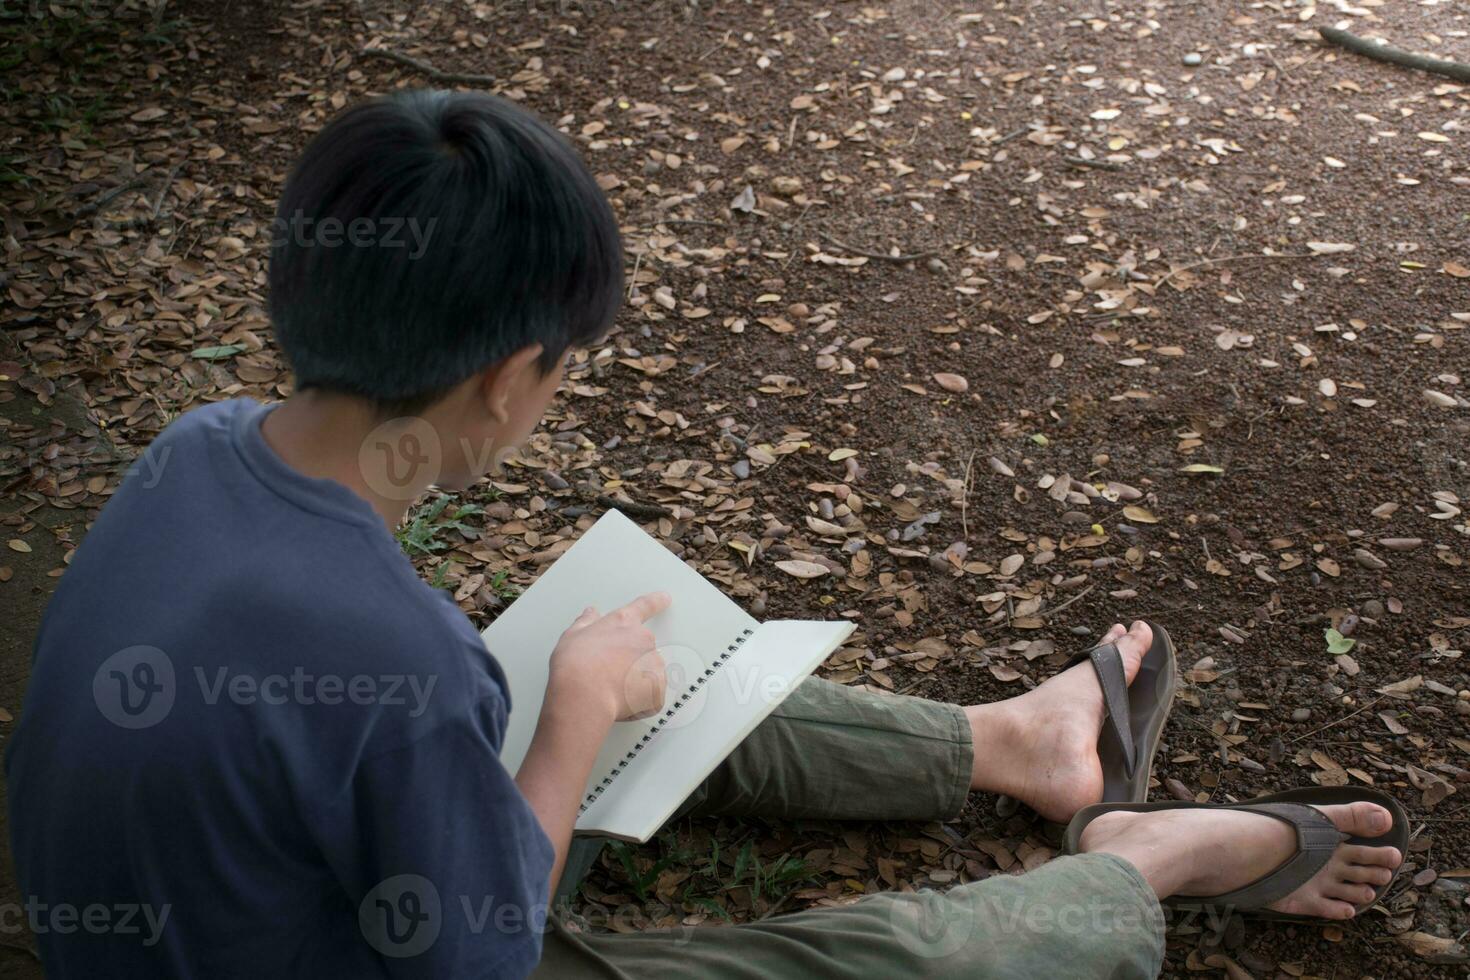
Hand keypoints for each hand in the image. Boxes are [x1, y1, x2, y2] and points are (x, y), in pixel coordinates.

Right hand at [546, 592, 670, 722]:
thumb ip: (585, 622)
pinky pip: (651, 694)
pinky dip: (639, 700)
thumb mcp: (572, 636)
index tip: (664, 598)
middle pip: (642, 646)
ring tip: (611, 689)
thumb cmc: (575, 666)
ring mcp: (653, 663)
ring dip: (634, 679)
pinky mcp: (658, 687)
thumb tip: (591, 613)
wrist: (583, 695)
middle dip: (629, 658)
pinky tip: (621, 701)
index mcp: (623, 622)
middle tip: (608, 672)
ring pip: (647, 671)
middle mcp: (643, 639)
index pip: (644, 606)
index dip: (656, 601)